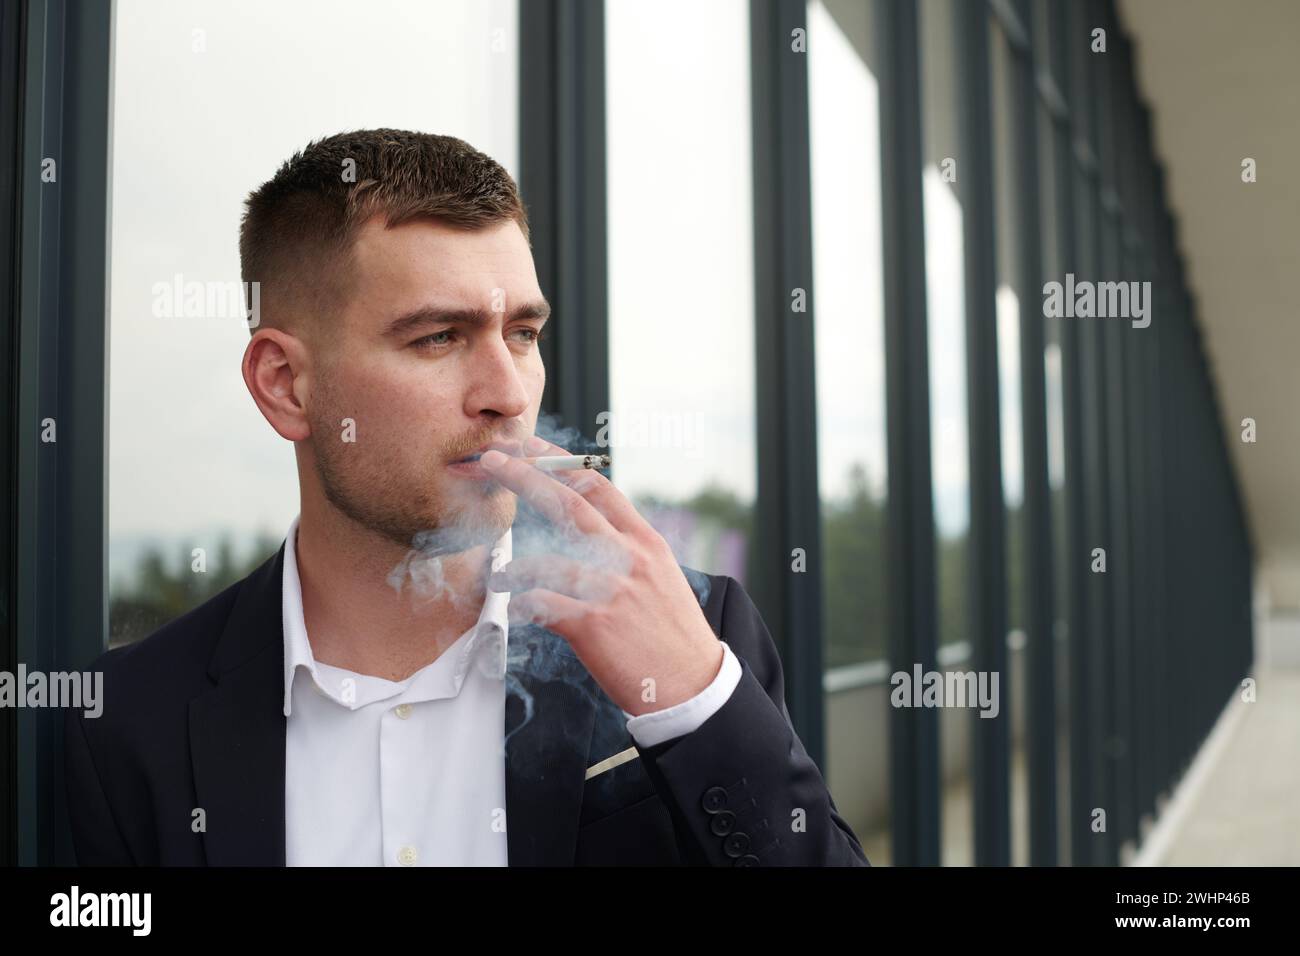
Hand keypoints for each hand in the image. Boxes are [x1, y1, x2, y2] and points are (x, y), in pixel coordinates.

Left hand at [481, 436, 723, 716]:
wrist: (693, 684)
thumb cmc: (673, 635)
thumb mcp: (661, 578)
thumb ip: (628, 552)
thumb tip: (591, 533)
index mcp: (645, 542)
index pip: (599, 487)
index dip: (560, 463)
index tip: (532, 448)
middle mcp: (629, 558)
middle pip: (570, 504)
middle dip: (525, 476)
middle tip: (492, 461)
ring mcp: (612, 590)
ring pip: (547, 561)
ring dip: (514, 567)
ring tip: (499, 576)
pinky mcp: (594, 625)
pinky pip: (542, 605)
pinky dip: (522, 605)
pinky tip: (515, 609)